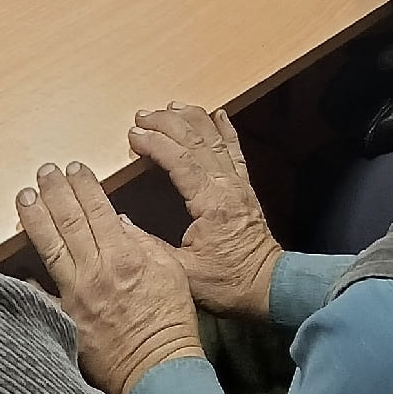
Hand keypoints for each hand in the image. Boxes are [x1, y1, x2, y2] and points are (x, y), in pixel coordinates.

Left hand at [16, 162, 204, 393]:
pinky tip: (13, 264)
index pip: (96, 209)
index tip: (73, 168)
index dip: (83, 185)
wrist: (159, 368)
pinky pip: (40, 296)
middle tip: (44, 172)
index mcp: (125, 256)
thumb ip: (144, 242)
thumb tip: (118, 221)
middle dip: (54, 191)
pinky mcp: (67, 321)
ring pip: (50, 248)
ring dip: (35, 218)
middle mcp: (96, 271)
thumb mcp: (172, 271)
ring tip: (24, 196)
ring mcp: (77, 297)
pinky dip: (26, 280)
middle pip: (69, 221)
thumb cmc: (170, 321)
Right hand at [129, 105, 284, 323]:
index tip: (133, 135)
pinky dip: (226, 130)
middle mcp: (227, 187)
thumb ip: (153, 248)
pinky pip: (236, 151)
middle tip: (142, 116)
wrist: (269, 287)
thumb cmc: (229, 283)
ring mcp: (239, 185)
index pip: (180, 161)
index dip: (155, 144)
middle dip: (167, 123)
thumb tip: (123, 225)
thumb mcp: (185, 273)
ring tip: (171, 107)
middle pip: (196, 141)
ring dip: (193, 119)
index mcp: (211, 204)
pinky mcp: (245, 189)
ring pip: (216, 140)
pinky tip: (219, 115)